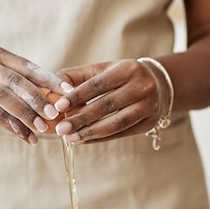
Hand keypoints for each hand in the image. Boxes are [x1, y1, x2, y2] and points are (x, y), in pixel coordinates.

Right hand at [0, 45, 71, 144]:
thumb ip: (21, 84)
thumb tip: (56, 100)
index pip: (29, 66)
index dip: (50, 79)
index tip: (69, 91)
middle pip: (18, 81)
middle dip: (39, 98)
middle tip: (56, 113)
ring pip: (6, 98)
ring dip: (27, 115)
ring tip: (42, 129)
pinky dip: (14, 127)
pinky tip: (27, 137)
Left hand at [53, 59, 171, 143]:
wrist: (157, 84)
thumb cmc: (120, 76)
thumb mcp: (101, 70)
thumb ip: (76, 77)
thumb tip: (51, 89)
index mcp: (128, 68)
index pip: (98, 84)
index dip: (77, 96)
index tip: (58, 107)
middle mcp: (142, 86)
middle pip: (107, 105)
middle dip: (81, 118)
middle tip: (60, 129)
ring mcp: (149, 106)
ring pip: (116, 123)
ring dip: (90, 133)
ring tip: (70, 137)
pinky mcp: (150, 123)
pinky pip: (121, 133)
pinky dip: (100, 138)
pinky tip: (83, 140)